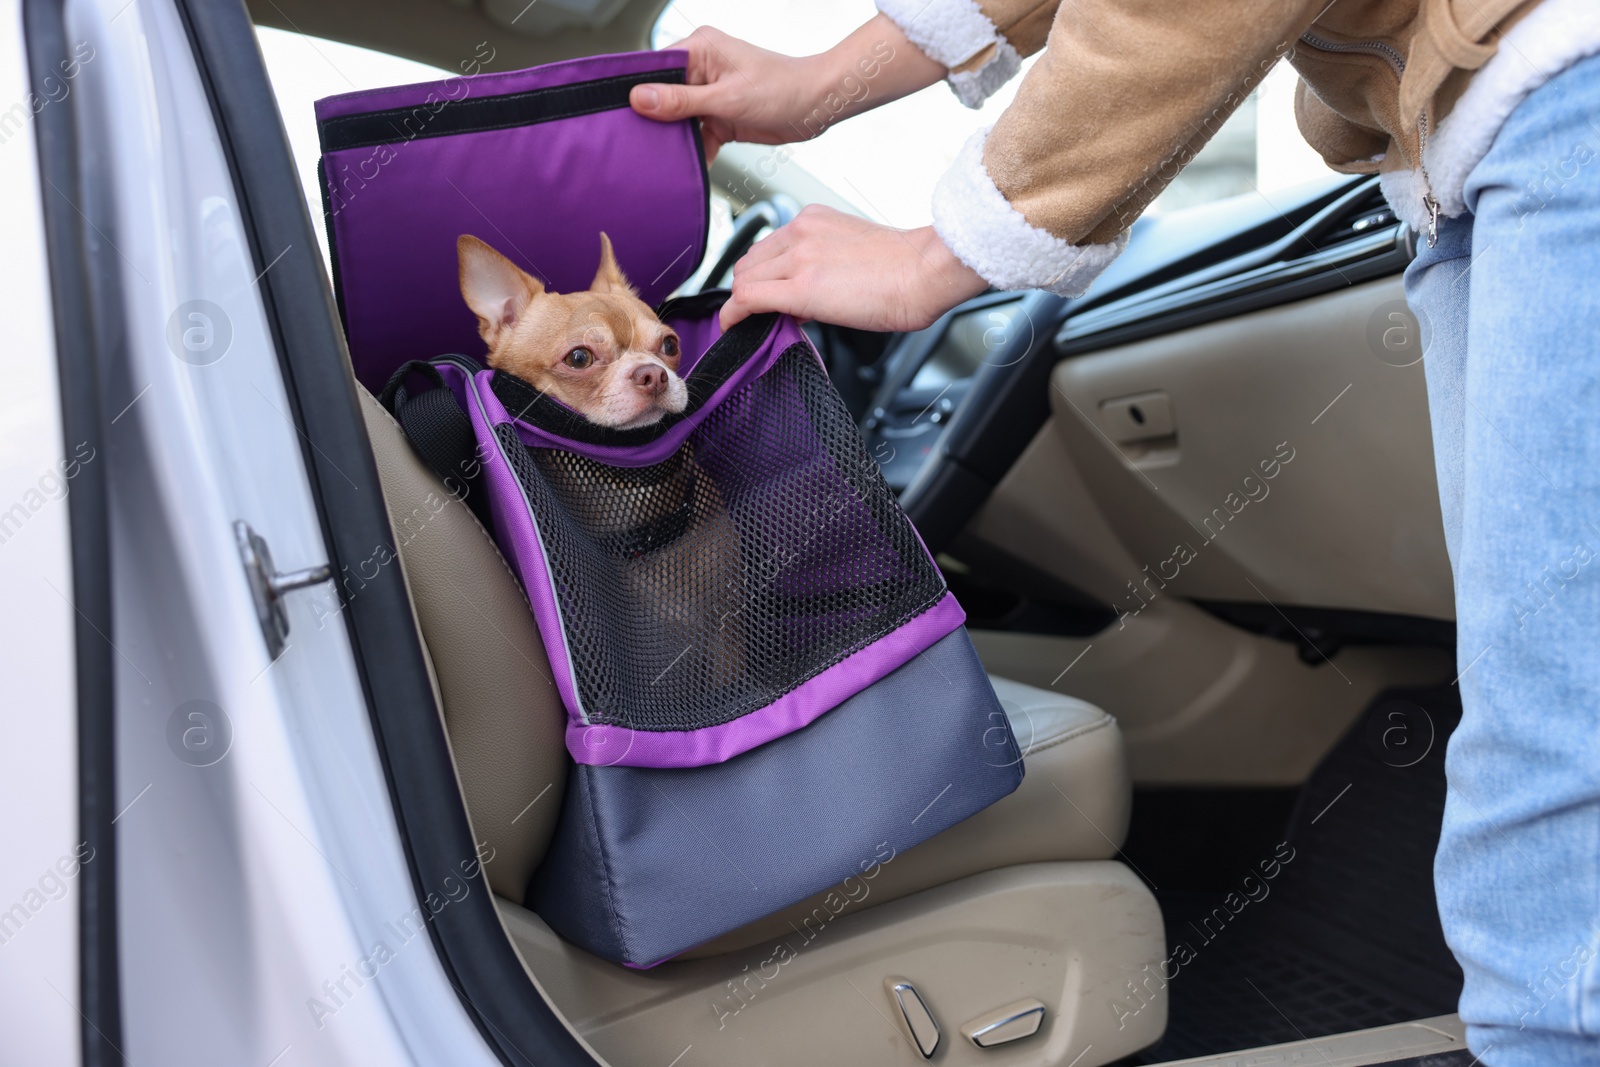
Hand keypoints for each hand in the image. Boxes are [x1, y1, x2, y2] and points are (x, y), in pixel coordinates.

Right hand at [630, 17, 944, 161]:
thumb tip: (641, 98)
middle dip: (652, 121)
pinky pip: (695, 136)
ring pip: (677, 120)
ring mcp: (710, 94)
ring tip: (656, 159)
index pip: (653, 68)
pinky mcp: (719, 116)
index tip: (616, 112)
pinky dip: (692, 152)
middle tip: (634, 143)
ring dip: (673, 141)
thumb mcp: (727, 97)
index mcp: (699, 50)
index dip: (634, 90)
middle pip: (661, 96)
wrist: (818, 106)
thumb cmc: (784, 88)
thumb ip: (682, 101)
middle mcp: (701, 69)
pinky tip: (683, 168)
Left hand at [720, 205, 988, 332]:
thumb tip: (808, 294)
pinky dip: (734, 315)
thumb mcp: (856, 251)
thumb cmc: (907, 268)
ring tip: (755, 323)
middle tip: (761, 312)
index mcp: (815, 220)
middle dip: (749, 288)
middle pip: (750, 261)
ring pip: (744, 279)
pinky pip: (748, 298)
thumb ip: (825, 263)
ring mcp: (799, 257)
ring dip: (744, 303)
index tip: (766, 293)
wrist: (925, 271)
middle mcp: (801, 232)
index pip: (768, 246)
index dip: (762, 274)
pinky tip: (734, 328)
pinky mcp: (800, 287)